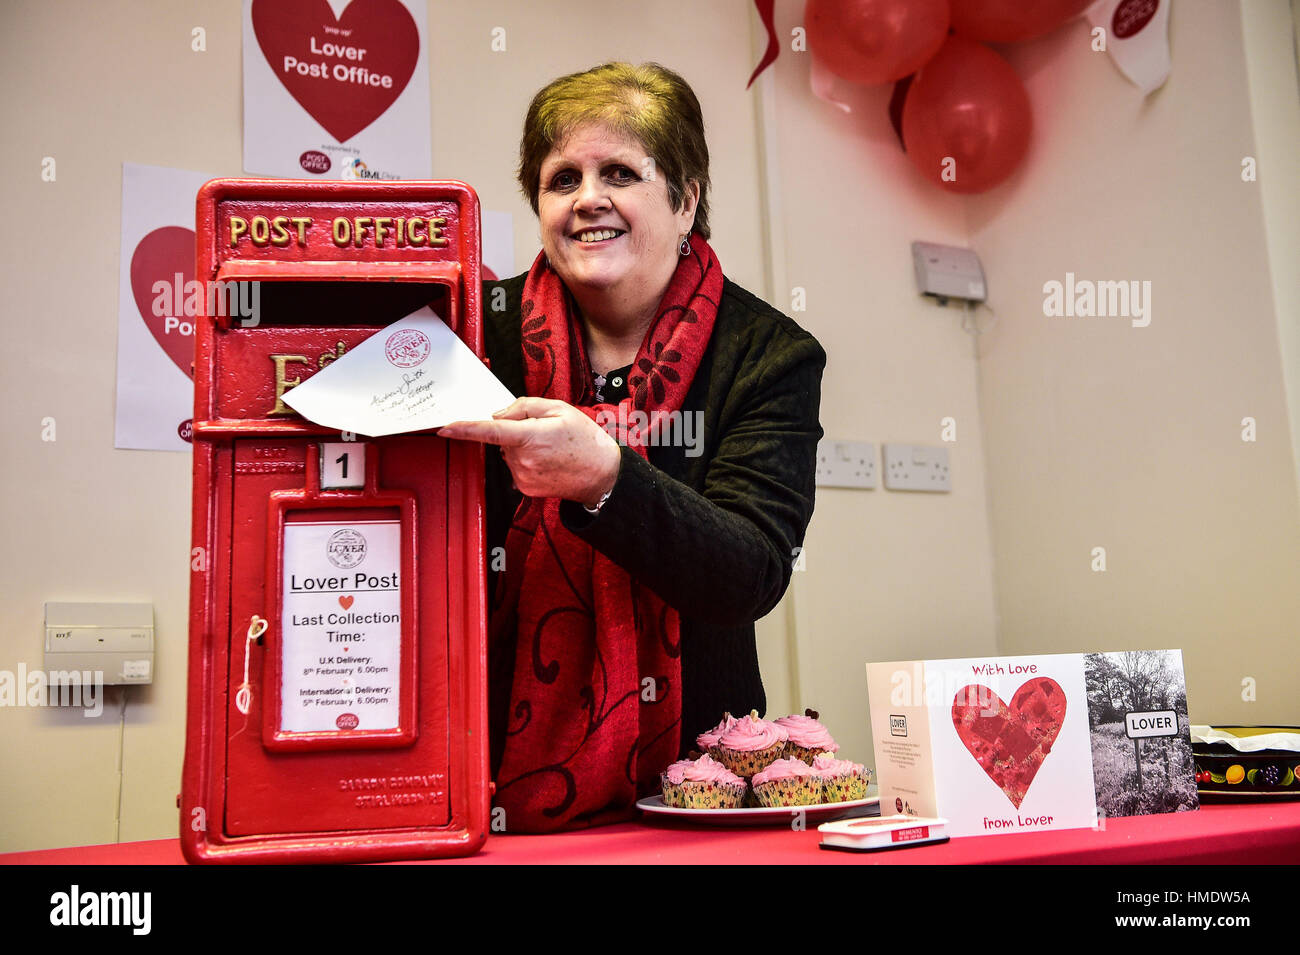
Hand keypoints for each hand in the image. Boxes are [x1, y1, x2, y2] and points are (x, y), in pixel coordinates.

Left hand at [437, 397, 620, 507]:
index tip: (446, 427)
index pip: (490, 431)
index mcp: (531, 436)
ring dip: (521, 447)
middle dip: (515, 431)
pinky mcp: (525, 488)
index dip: (465, 429)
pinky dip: (525, 461)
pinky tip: (547, 462)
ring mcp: (523, 477)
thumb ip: (525, 406)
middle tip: (544, 432)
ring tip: (550, 449)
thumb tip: (500, 414)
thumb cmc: (585, 441)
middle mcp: (524, 460)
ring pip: (508, 453)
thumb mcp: (559, 409)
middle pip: (503, 439)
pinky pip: (515, 467)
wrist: (602, 475)